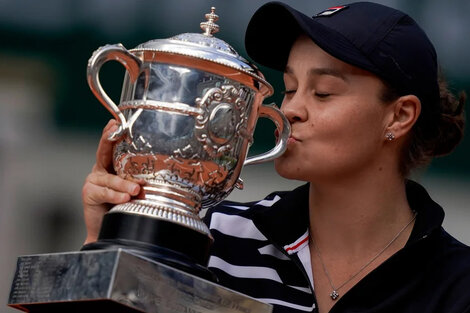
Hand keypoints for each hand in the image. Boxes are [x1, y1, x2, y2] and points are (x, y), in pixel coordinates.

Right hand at [81, 120, 141, 244]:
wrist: (113, 232)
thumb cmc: (129, 208)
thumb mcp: (139, 189)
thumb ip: (144, 180)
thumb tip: (166, 173)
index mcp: (114, 164)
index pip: (113, 145)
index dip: (113, 133)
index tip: (116, 122)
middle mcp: (102, 169)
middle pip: (104, 151)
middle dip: (109, 139)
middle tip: (116, 130)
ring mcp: (94, 180)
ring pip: (110, 178)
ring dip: (124, 183)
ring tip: (136, 190)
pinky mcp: (89, 193)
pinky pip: (104, 192)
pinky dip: (115, 195)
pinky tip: (125, 197)